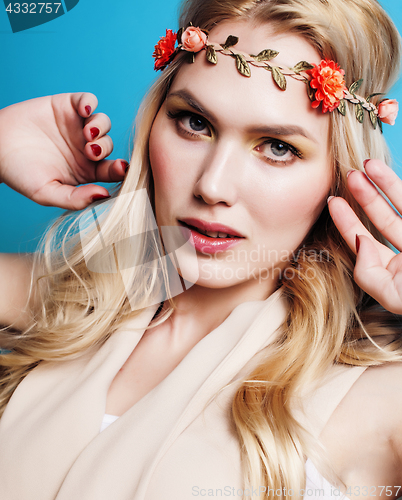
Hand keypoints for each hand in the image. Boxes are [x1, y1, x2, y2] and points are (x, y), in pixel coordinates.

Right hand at [0, 92, 127, 209]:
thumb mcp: (47, 193)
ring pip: (103, 123)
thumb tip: (103, 195)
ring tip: (86, 134)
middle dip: (104, 148)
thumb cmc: (20, 174)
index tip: (120, 169)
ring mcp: (78, 126)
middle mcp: (86, 149)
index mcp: (86, 171)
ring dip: (100, 127)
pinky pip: (88, 100)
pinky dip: (90, 102)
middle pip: (109, 145)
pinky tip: (84, 110)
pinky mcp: (68, 106)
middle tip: (89, 151)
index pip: (112, 170)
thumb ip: (75, 198)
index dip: (120, 169)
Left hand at [328, 159, 401, 313]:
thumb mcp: (392, 296)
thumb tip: (360, 242)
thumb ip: (367, 274)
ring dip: (387, 183)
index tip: (333, 201)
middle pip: (382, 219)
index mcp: (393, 270)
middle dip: (365, 196)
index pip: (363, 241)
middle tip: (350, 175)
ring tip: (369, 165)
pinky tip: (388, 174)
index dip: (347, 221)